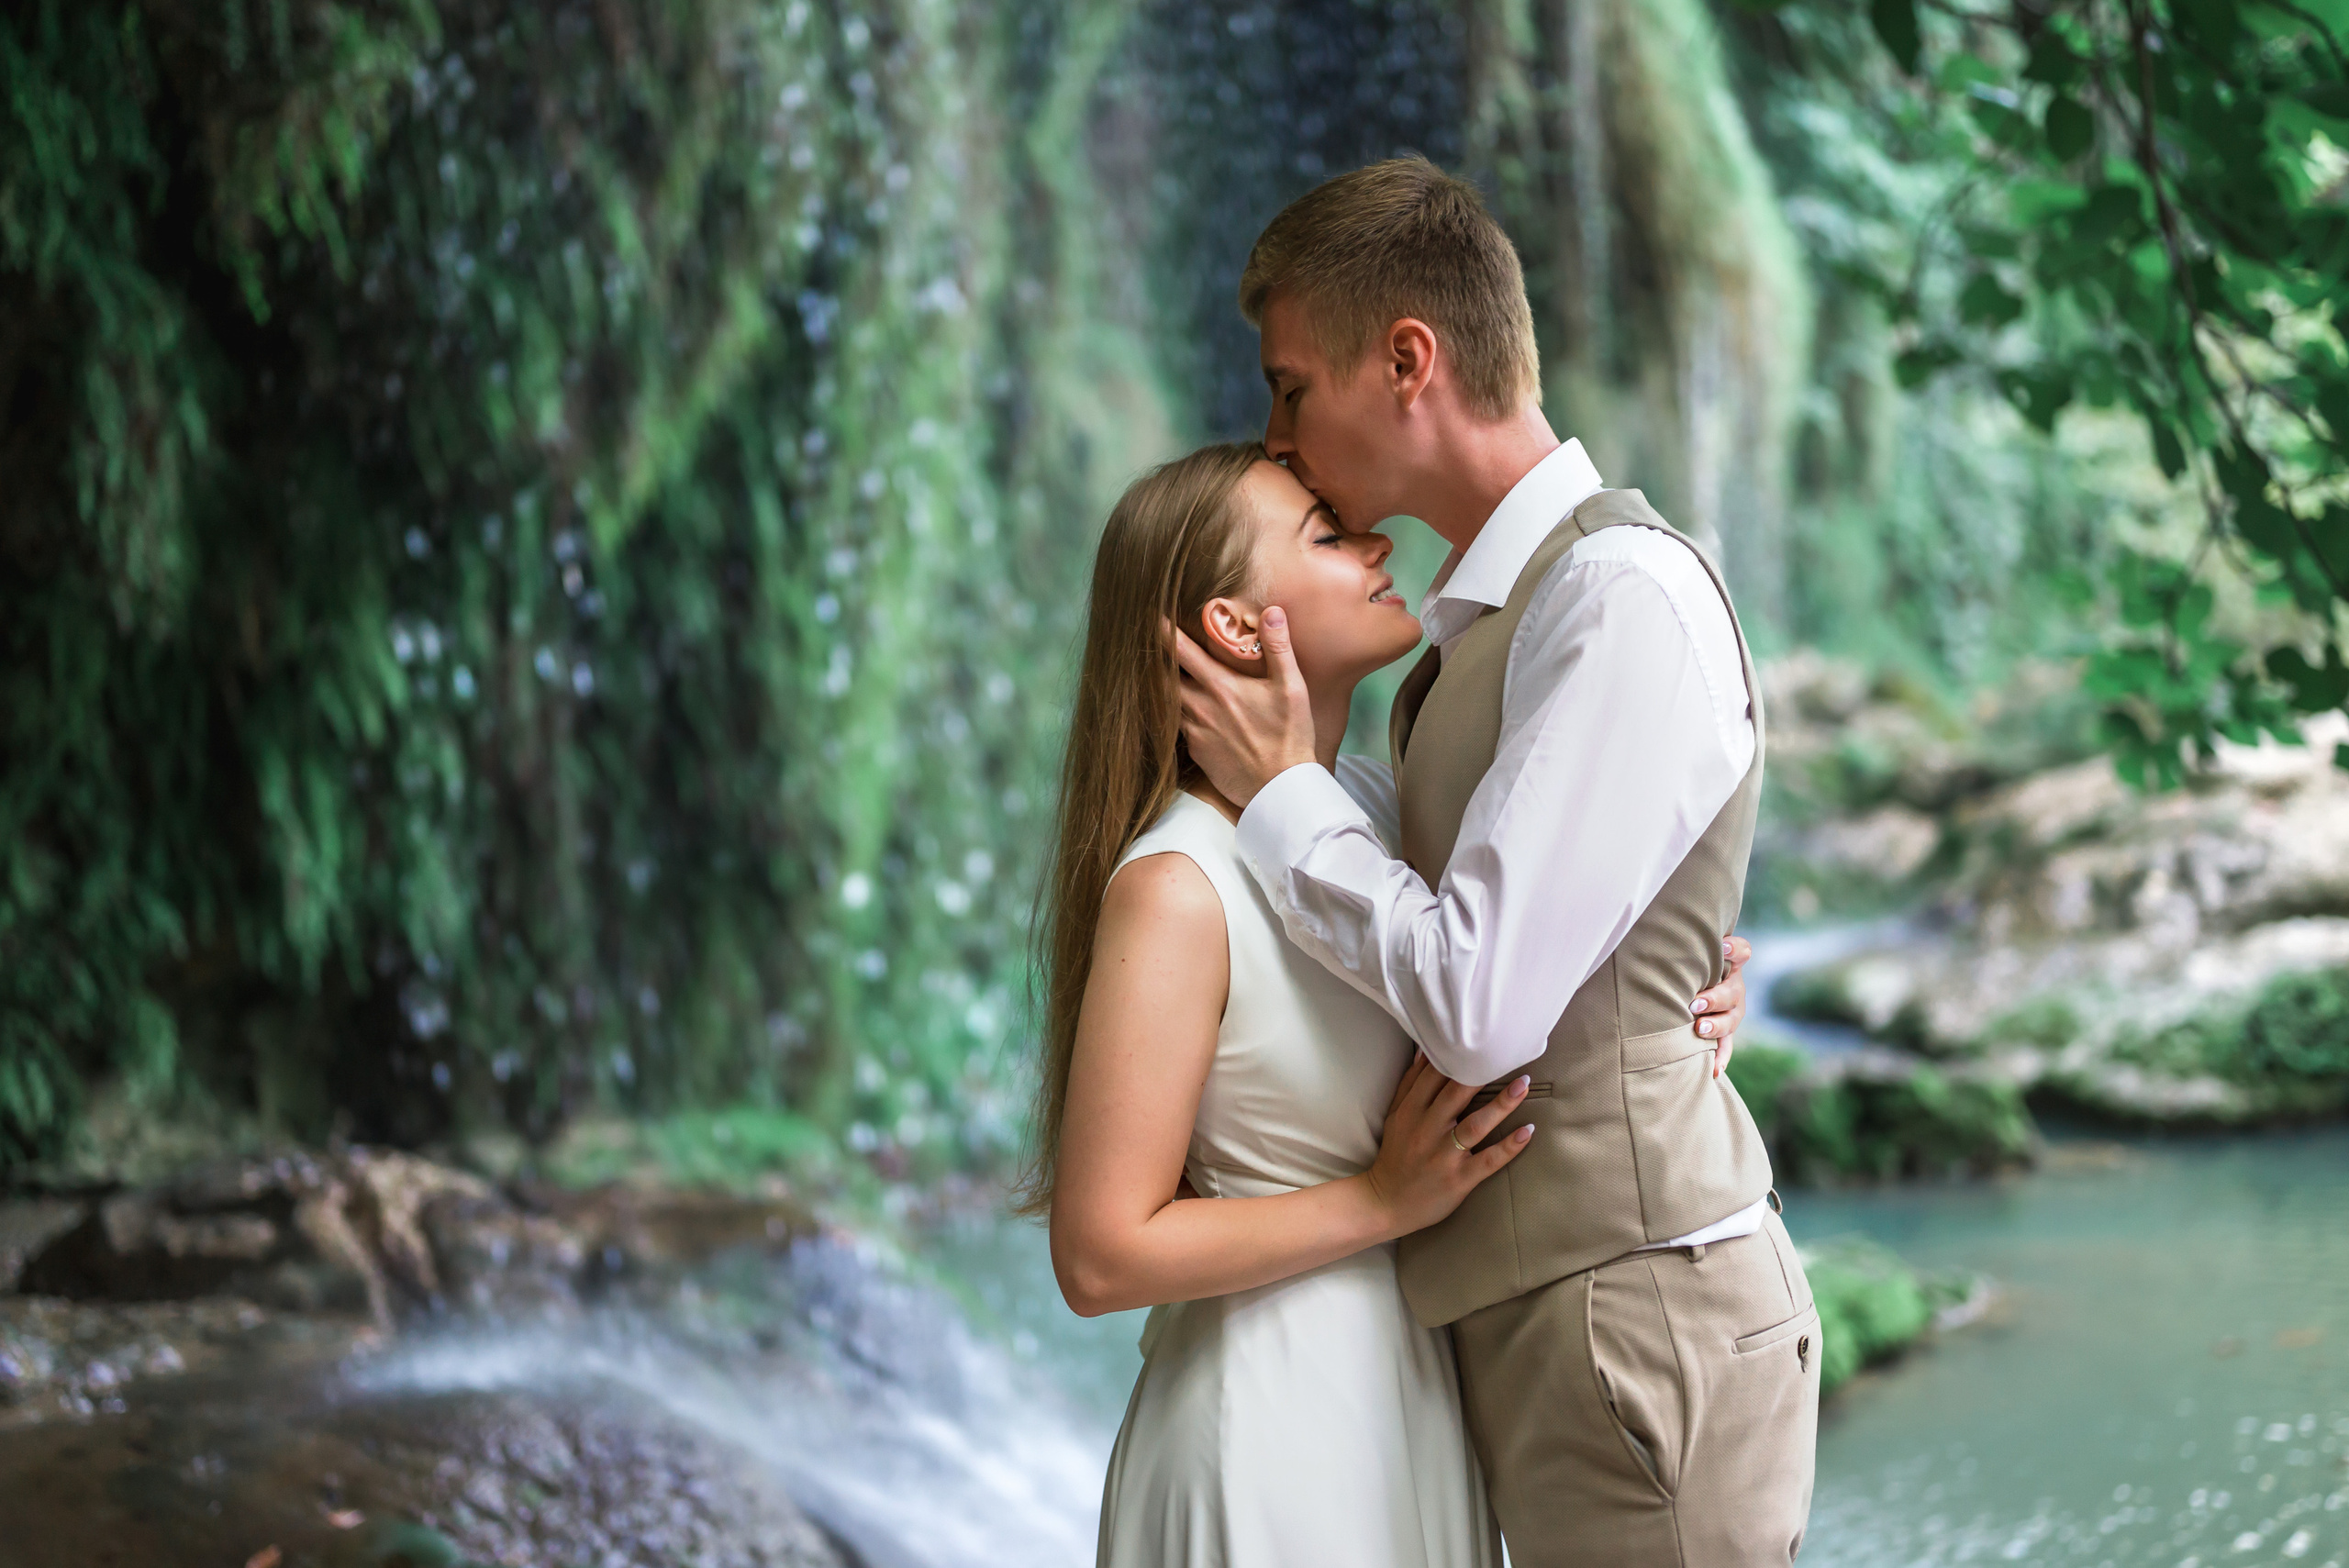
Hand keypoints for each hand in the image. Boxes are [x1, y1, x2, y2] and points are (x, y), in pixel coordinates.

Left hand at [1169, 606, 1316, 808]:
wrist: (1280, 788)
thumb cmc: (1290, 736)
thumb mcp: (1292, 688)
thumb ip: (1279, 647)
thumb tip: (1272, 611)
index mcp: (1221, 687)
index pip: (1182, 652)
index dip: (1165, 633)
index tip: (1154, 619)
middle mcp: (1200, 708)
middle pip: (1163, 677)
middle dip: (1157, 661)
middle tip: (1152, 648)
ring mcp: (1195, 732)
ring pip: (1167, 703)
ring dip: (1164, 688)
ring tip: (1161, 675)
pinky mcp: (1196, 753)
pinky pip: (1178, 727)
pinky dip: (1175, 715)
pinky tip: (1184, 711)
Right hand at [1361, 1054, 1534, 1238]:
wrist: (1386, 1202)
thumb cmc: (1395, 1155)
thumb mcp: (1396, 1115)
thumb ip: (1410, 1083)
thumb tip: (1426, 1050)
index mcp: (1411, 1111)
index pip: (1435, 1077)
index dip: (1458, 1058)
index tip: (1481, 1041)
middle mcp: (1427, 1130)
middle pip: (1456, 1095)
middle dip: (1482, 1074)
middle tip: (1507, 1055)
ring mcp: (1444, 1156)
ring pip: (1475, 1125)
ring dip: (1501, 1104)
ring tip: (1523, 1085)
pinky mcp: (1459, 1179)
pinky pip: (1488, 1160)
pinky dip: (1509, 1146)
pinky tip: (1527, 1131)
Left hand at [1692, 933, 1751, 1078]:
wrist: (1685, 988)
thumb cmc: (1679, 965)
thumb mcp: (1684, 954)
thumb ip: (1679, 947)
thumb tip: (1646, 932)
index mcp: (1727, 964)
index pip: (1741, 951)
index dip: (1734, 949)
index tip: (1720, 946)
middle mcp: (1733, 986)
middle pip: (1733, 992)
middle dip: (1714, 998)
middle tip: (1694, 1003)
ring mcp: (1731, 1011)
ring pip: (1731, 1019)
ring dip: (1716, 1026)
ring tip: (1699, 1030)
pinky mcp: (1725, 1032)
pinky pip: (1726, 1046)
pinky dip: (1720, 1058)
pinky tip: (1713, 1070)